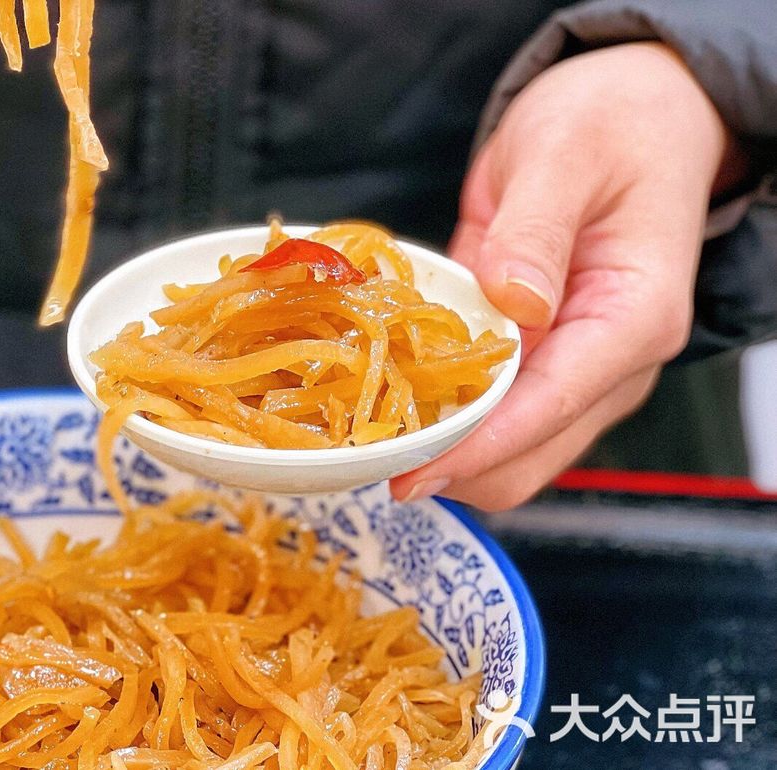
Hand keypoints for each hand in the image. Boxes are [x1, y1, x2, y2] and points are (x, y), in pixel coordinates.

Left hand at [390, 42, 741, 510]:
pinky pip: (485, 409)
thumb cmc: (610, 124)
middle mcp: (609, 362)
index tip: (410, 471)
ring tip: (363, 428)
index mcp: (632, 319)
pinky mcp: (534, 357)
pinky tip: (384, 399)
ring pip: (505, 448)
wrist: (632, 112)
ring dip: (439, 446)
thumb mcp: (565, 154)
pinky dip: (439, 412)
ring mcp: (573, 367)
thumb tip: (515, 302)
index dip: (478, 446)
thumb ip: (537, 229)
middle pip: (528, 453)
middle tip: (362, 450)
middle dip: (451, 462)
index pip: (550, 406)